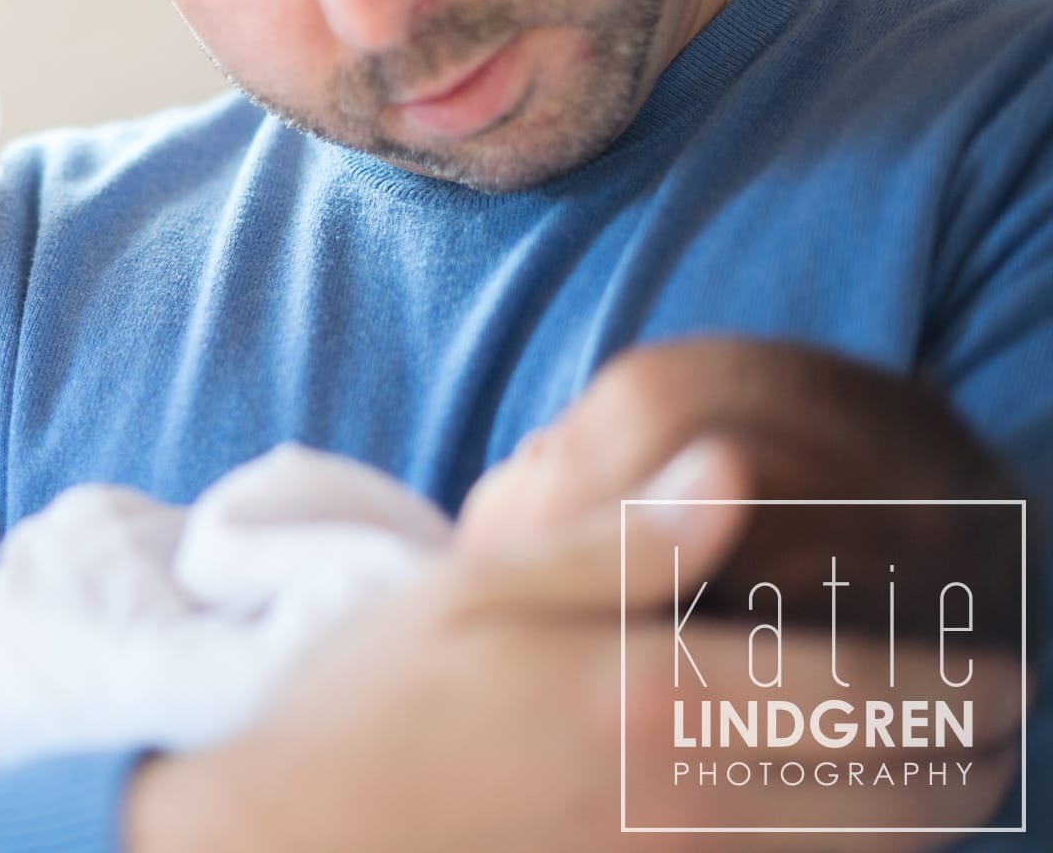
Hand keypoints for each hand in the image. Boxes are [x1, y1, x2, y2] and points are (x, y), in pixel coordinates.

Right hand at [126, 440, 1024, 852]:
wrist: (298, 828)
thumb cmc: (381, 690)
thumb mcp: (484, 588)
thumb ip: (626, 541)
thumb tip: (739, 465)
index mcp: (656, 696)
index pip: (863, 700)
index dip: (958, 688)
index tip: (1011, 665)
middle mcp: (689, 799)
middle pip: (889, 799)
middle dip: (967, 758)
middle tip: (1002, 714)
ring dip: (920, 812)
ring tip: (950, 763)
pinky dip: (838, 850)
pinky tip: (835, 817)